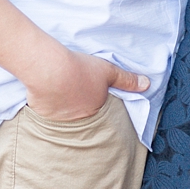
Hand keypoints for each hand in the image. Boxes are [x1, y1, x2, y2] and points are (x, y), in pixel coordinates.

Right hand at [24, 47, 148, 121]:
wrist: (50, 70)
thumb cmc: (80, 69)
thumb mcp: (108, 70)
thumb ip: (127, 79)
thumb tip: (147, 84)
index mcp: (95, 109)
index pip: (98, 110)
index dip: (93, 100)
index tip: (87, 92)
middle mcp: (79, 119)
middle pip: (80, 114)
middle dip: (78, 107)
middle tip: (72, 92)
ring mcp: (60, 119)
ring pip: (63, 115)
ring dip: (62, 107)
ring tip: (58, 90)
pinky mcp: (42, 115)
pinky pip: (46, 112)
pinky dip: (46, 105)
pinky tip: (44, 93)